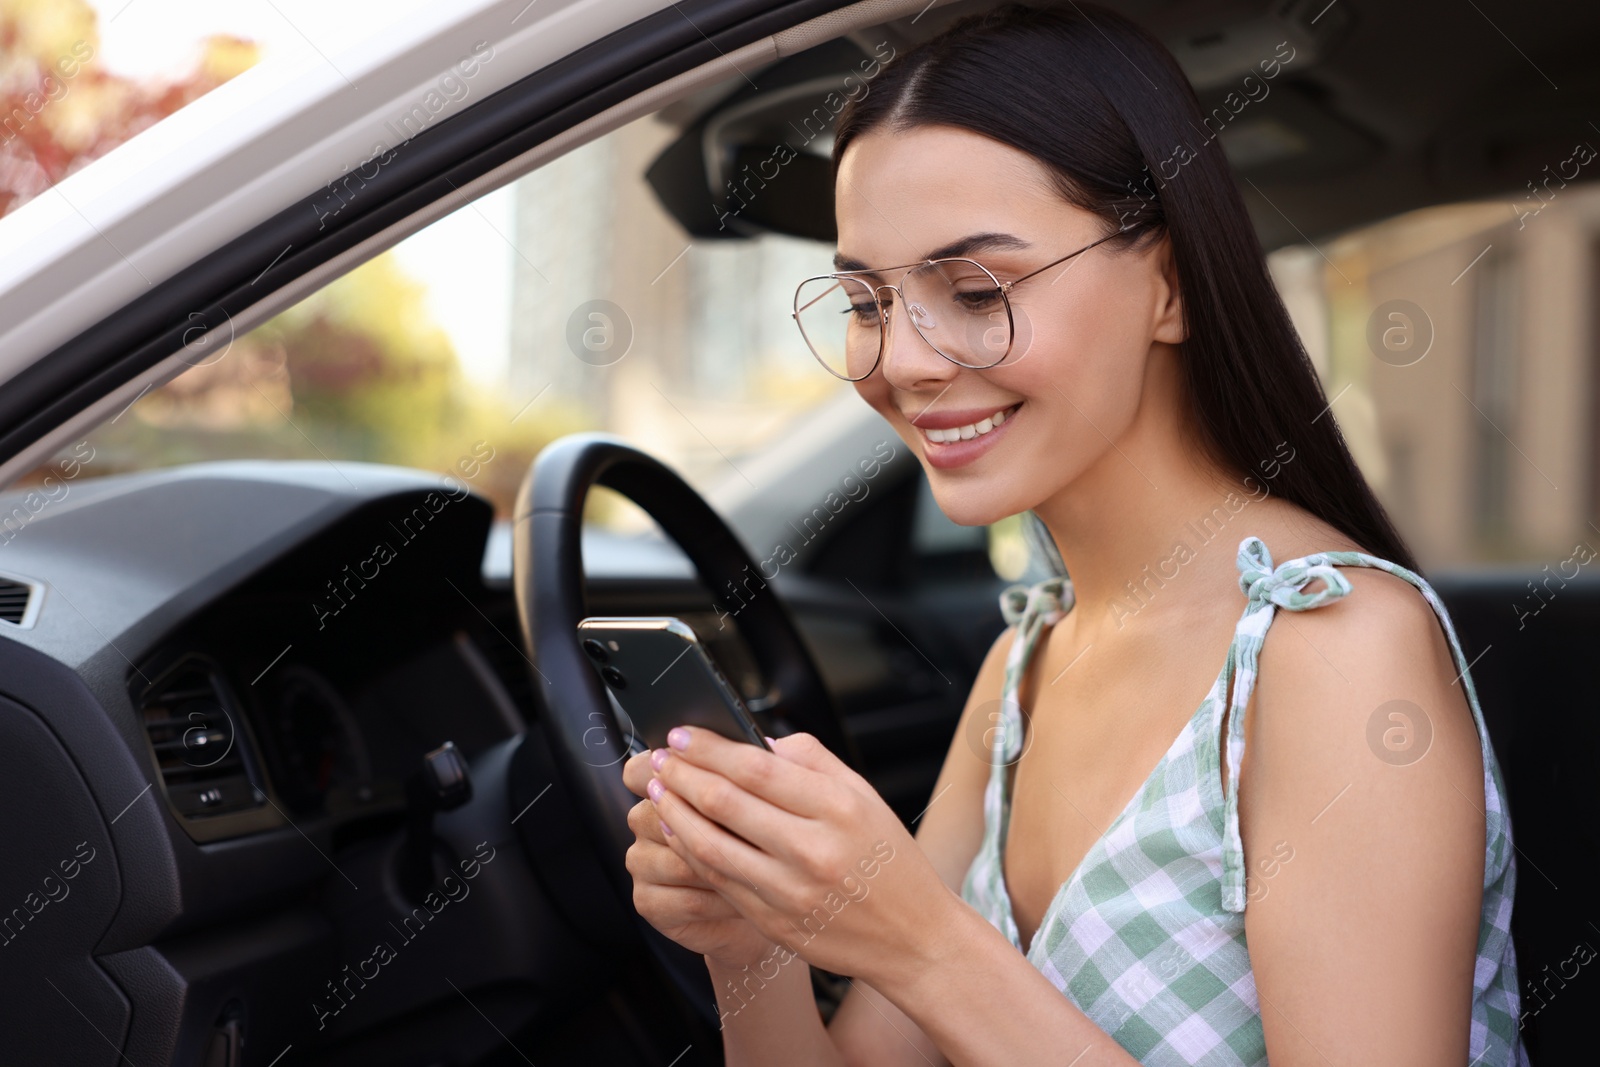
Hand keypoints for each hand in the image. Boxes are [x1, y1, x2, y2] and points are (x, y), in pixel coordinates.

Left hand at [647, 727, 952, 985]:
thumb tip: (758, 742)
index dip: (708, 748)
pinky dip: (690, 853)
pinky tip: (677, 833)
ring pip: (709, 845)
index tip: (679, 734)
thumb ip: (813, 760)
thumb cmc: (890, 860)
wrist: (913, 938)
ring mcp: (790, 891)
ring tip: (658, 792)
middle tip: (657, 758)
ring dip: (674, 813)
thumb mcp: (865, 796)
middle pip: (724, 802)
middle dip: (680, 775)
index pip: (754, 767)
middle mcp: (813, 849)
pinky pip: (719, 881)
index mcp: (838, 807)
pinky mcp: (774, 922)